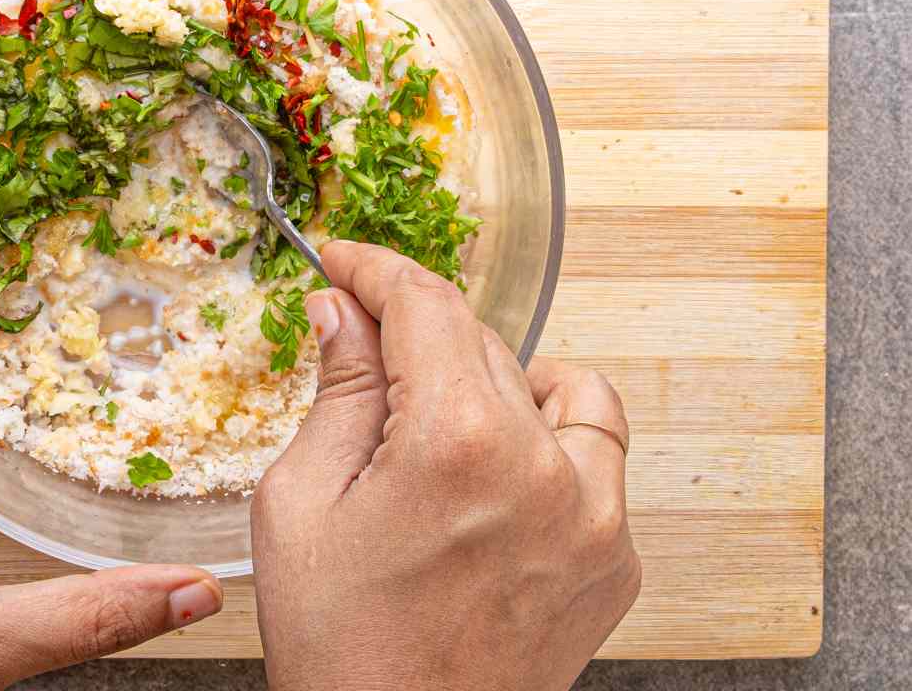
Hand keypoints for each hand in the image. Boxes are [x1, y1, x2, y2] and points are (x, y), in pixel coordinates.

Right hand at [251, 241, 639, 690]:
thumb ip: (335, 389)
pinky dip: (549, 445)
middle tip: (362, 353)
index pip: (425, 303)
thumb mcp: (301, 505)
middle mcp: (543, 468)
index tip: (343, 264)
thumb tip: (341, 309)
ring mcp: (594, 518)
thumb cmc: (344, 652)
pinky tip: (492, 481)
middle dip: (416, 334)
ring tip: (440, 421)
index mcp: (459, 442)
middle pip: (482, 339)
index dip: (375, 269)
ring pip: (556, 386)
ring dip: (498, 379)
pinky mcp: (615, 561)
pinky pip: (596, 458)